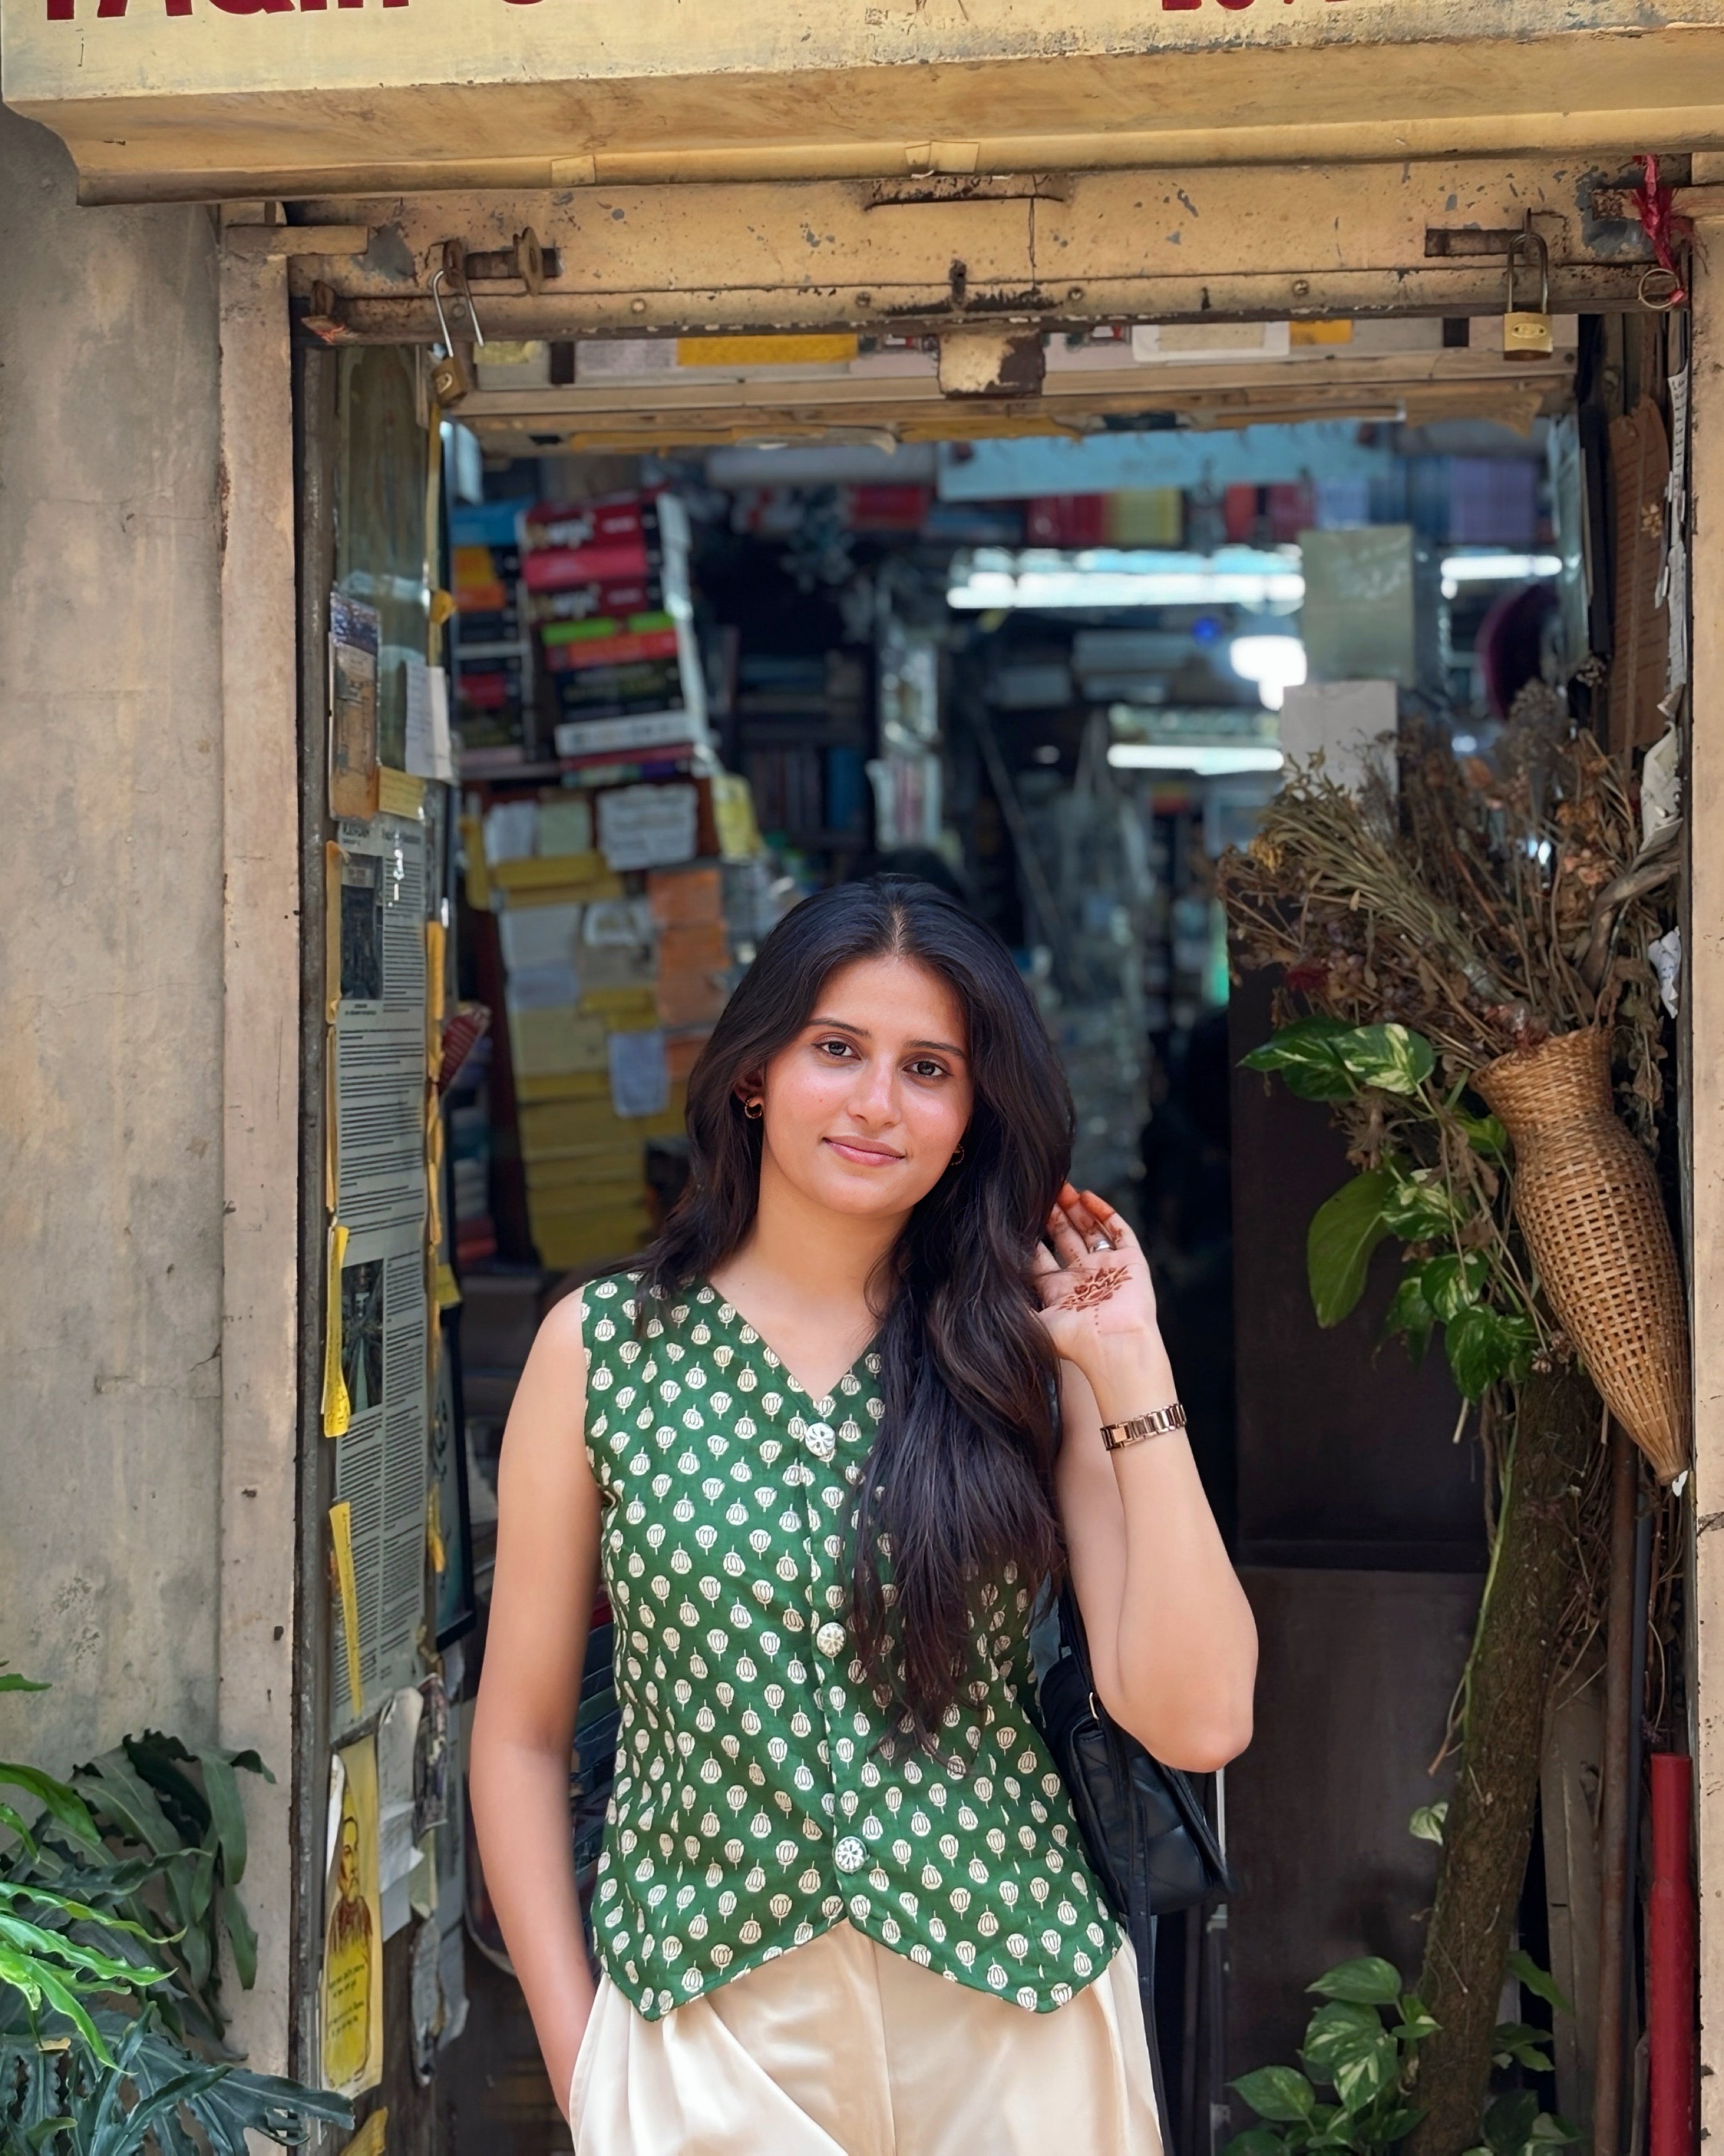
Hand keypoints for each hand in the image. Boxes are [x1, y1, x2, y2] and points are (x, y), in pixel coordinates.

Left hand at [1031, 1185, 1168, 1396]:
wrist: (1113, 1345)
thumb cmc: (1073, 1339)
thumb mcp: (1032, 1323)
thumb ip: (1011, 1305)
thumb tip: (979, 1292)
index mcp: (1060, 1292)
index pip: (1042, 1259)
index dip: (1031, 1238)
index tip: (1019, 1215)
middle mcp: (1083, 1279)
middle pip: (1066, 1239)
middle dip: (1054, 1215)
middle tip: (1042, 1191)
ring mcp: (1108, 1270)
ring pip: (1091, 1231)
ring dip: (1076, 1209)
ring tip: (1062, 1186)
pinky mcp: (1131, 1263)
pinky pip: (1119, 1232)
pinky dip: (1105, 1213)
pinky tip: (1088, 1197)